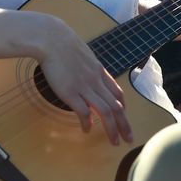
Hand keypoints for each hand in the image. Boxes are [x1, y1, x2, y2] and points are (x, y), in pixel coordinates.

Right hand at [37, 17, 131, 145]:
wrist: (52, 38)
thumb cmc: (64, 44)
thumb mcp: (84, 55)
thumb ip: (89, 67)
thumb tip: (90, 75)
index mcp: (99, 72)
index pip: (118, 93)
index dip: (123, 108)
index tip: (124, 118)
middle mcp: (96, 81)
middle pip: (116, 106)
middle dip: (124, 124)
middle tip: (128, 139)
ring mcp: (84, 87)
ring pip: (105, 112)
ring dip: (112, 129)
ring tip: (114, 141)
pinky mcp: (70, 92)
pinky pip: (84, 112)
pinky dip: (88, 123)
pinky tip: (87, 129)